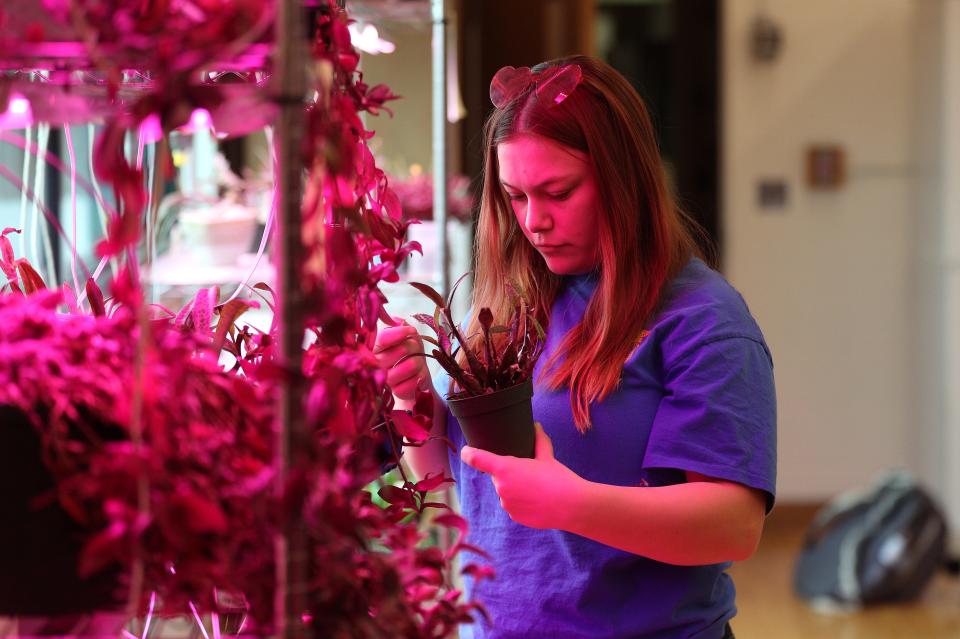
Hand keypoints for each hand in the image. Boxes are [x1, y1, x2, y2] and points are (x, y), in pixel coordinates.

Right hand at [374, 318, 429, 401]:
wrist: (416, 378)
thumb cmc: (410, 355)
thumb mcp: (407, 337)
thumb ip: (401, 326)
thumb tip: (398, 321)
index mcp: (375, 348)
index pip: (383, 338)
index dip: (399, 333)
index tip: (412, 331)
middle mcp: (376, 364)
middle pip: (402, 349)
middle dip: (415, 348)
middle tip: (415, 351)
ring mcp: (385, 379)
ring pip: (411, 365)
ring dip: (419, 363)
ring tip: (417, 365)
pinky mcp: (396, 392)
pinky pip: (415, 380)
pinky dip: (421, 377)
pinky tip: (416, 377)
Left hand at [460, 423, 585, 529]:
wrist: (572, 506)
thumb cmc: (559, 478)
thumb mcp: (547, 456)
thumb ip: (538, 440)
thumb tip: (536, 426)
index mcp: (505, 468)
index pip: (477, 459)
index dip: (469, 454)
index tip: (466, 451)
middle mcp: (501, 487)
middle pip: (498, 476)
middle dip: (509, 473)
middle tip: (529, 472)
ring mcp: (507, 504)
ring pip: (506, 491)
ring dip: (515, 488)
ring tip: (536, 487)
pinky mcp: (515, 516)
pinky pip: (513, 505)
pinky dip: (521, 502)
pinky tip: (537, 499)